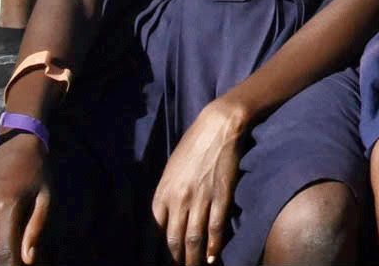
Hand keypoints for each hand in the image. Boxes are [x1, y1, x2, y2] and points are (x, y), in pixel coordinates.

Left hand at [151, 96, 245, 265]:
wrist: (219, 126)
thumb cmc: (193, 144)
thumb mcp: (171, 169)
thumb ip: (168, 193)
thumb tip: (169, 216)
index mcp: (163, 192)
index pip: (157, 231)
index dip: (162, 248)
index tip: (167, 258)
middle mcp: (179, 199)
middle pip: (175, 239)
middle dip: (178, 259)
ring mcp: (200, 199)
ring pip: (194, 238)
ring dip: (194, 258)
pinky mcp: (221, 196)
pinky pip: (215, 227)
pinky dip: (214, 245)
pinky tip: (213, 256)